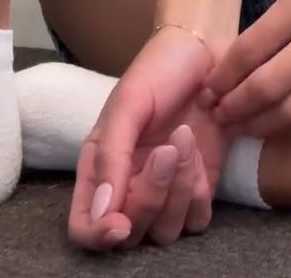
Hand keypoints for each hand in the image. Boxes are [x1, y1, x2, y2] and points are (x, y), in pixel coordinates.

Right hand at [67, 25, 232, 250]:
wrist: (206, 52)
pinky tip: (198, 153)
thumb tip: (102, 212)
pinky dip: (199, 194)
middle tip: (165, 148)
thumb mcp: (127, 104)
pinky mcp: (198, 190)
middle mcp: (129, 188)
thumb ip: (110, 156)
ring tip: (185, 140)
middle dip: (151, 195)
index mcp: (99, 169)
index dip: (98, 236)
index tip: (121, 223)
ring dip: (179, 190)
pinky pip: (197, 220)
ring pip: (166, 231)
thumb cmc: (158, 70)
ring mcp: (166, 193)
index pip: (85, 227)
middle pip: (132, 233)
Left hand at [200, 0, 290, 138]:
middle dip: (236, 108)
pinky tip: (278, 129)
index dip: (223, 77)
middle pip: (269, 85)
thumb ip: (271, 27)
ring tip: (241, 129)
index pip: (250, 48)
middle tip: (218, 119)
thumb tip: (232, 70)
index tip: (207, 92)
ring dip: (261, 126)